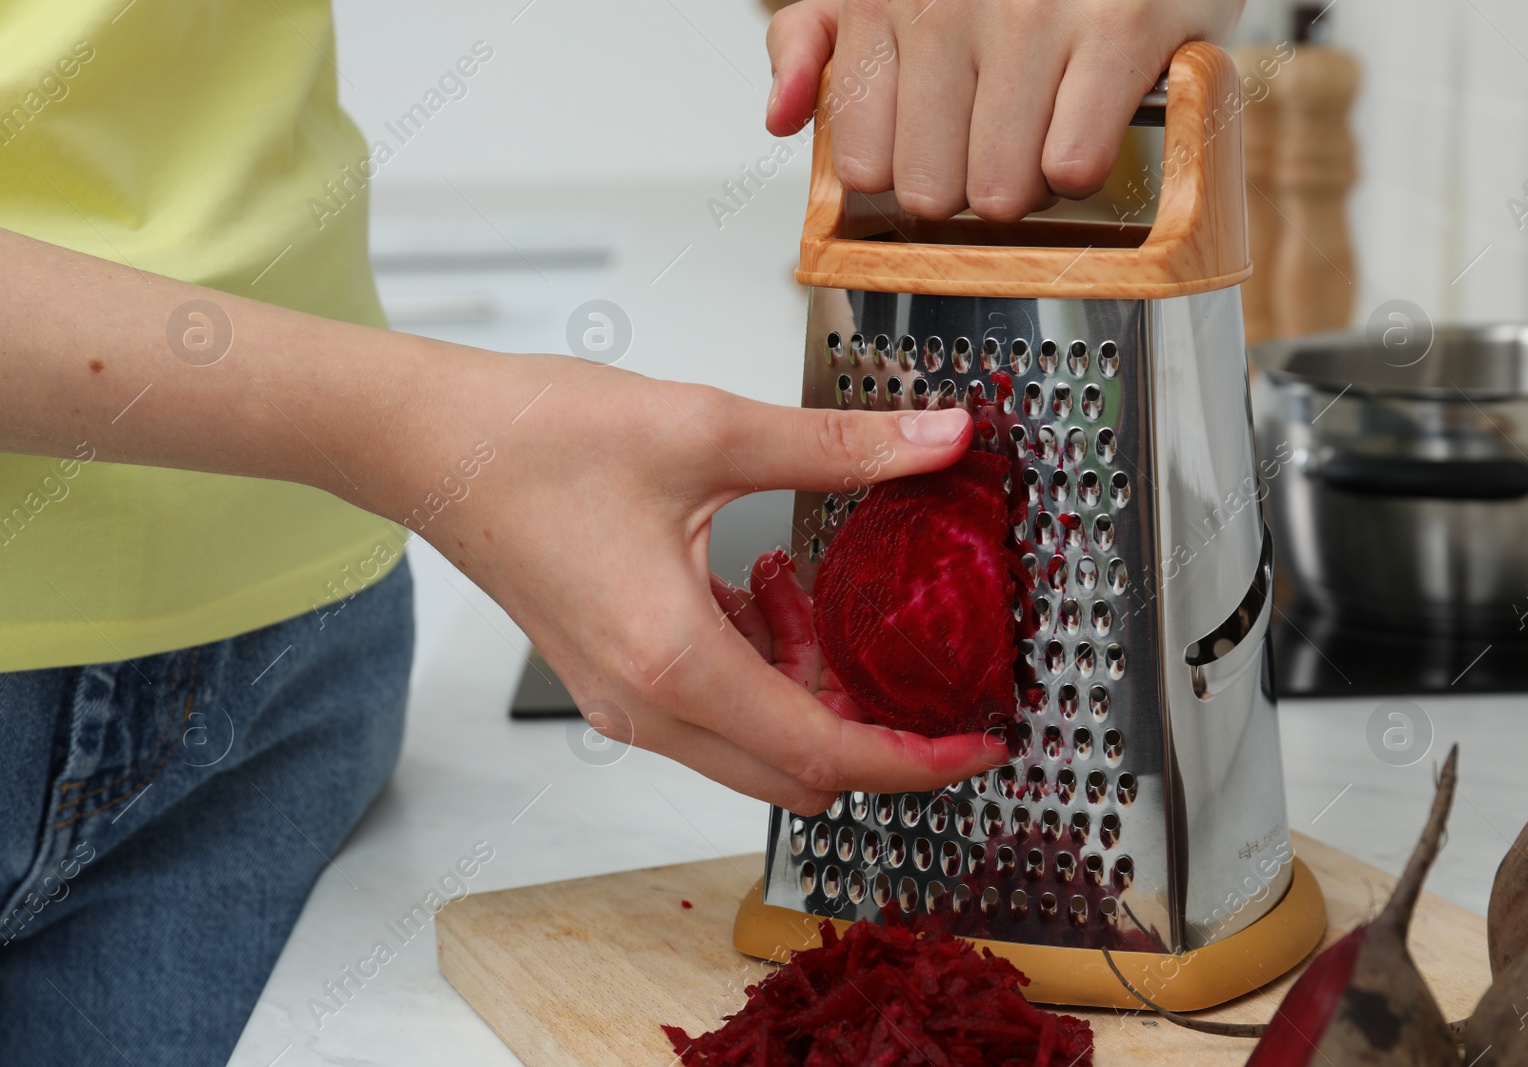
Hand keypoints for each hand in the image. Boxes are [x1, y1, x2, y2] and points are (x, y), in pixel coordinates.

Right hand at [402, 353, 1008, 814]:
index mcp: (675, 662)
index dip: (917, 757)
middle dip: (872, 728)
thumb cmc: (534, 442)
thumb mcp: (708, 430)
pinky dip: (761, 670)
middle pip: (796, 773)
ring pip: (755, 747)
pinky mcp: (612, 682)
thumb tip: (937, 441)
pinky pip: (714, 711)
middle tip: (915, 662)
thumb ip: (838, 447)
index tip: (978, 739)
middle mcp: (647, 706)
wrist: (431, 444)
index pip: (826, 755)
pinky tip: (759, 585)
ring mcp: (623, 703)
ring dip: (809, 688)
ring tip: (812, 591)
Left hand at [765, 0, 1244, 219]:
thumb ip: (813, 47)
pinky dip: (1084, 167)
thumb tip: (781, 115)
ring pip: (1002, 190)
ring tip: (1047, 128)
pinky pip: (1074, 165)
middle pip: (933, 192)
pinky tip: (1087, 121)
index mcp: (882, 0)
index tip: (944, 139)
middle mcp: (947, 3)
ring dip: (1032, 182)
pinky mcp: (1119, 28)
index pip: (865, 165)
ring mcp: (1033, 14)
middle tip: (1003, 138)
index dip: (912, 169)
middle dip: (972, 184)